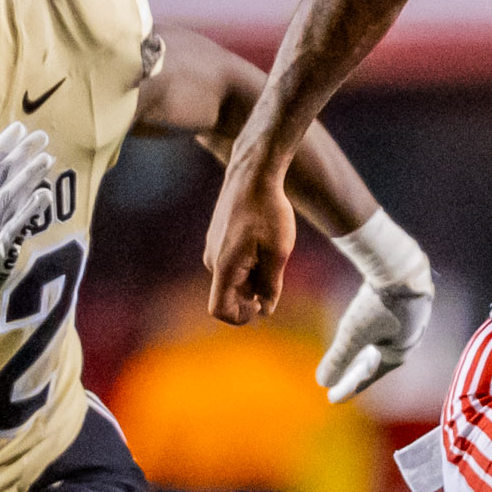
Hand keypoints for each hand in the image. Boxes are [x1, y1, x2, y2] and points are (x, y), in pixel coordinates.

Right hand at [203, 158, 297, 325]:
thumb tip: (265, 310)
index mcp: (224, 267)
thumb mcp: (278, 252)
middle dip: (253, 294)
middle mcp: (213, 260)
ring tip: (272, 252)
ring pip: (233, 279)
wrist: (253, 174)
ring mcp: (213, 248)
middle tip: (276, 271)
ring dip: (253, 277)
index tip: (260, 306)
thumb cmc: (268, 211)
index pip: (219, 310)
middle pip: (230, 295)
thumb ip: (271, 285)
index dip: (239, 318)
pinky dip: (249, 264)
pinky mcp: (217, 239)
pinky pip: (232, 264)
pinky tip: (264, 243)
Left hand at [317, 277, 433, 400]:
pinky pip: (390, 323)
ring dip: (367, 351)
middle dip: (357, 372)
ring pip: (385, 341)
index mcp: (399, 353)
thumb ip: (338, 358)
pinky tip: (370, 324)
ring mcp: (412, 320)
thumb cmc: (377, 304)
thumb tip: (323, 383)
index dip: (349, 388)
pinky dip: (375, 330)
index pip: (369, 377)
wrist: (400, 265)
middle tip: (339, 380)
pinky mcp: (409, 301)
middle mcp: (409, 340)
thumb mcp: (352, 334)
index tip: (332, 399)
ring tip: (354, 355)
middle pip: (378, 361)